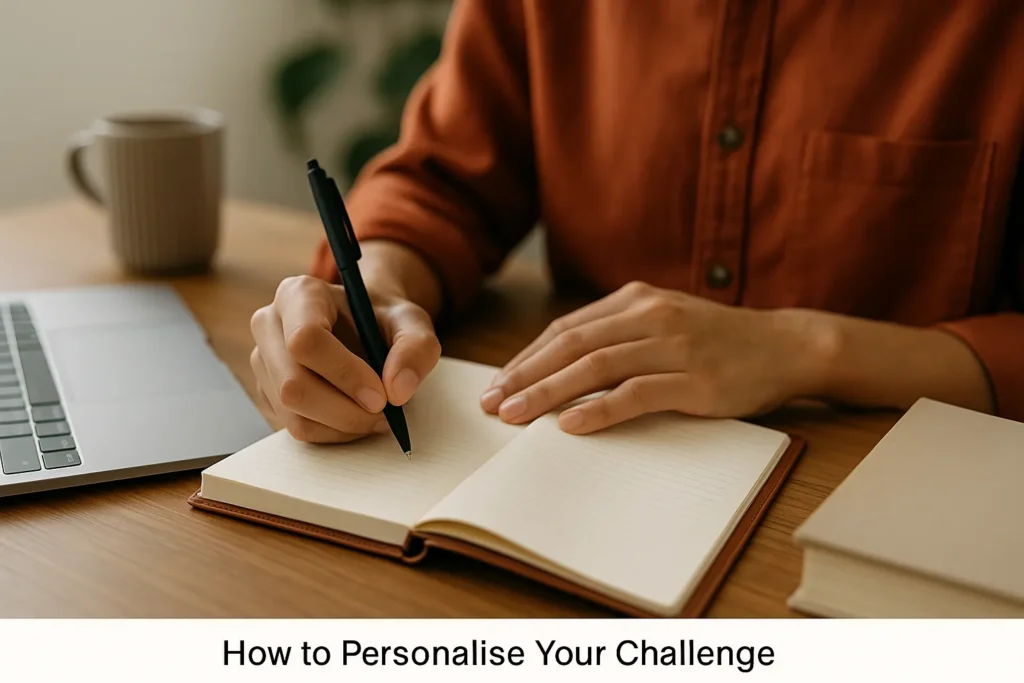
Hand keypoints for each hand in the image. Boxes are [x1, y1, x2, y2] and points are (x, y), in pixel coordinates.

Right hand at [250, 274, 440, 442]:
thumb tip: (397, 391)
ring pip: (292, 413)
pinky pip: (295, 427)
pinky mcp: (266, 392)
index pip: (306, 340)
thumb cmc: (384, 320)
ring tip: (375, 416)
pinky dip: (332, 433)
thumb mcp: (412, 323)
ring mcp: (263, 361)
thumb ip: (415, 348)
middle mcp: (269, 324)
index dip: (344, 374)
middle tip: (384, 414)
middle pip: (293, 384)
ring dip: (341, 425)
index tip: (381, 396)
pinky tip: (355, 417)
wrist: (366, 328)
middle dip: (344, 410)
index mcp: (299, 294)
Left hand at [480, 281, 828, 433]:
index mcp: (636, 298)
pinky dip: (599, 410)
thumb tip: (558, 362)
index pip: (566, 328)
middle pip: (571, 345)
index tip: (497, 383)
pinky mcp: (696, 380)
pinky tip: (570, 426)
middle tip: (492, 403)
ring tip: (515, 415)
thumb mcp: (664, 318)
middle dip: (525, 375)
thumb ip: (618, 331)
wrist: (786, 345)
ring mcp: (674, 346)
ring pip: (596, 367)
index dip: (526, 357)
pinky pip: (637, 395)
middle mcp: (651, 315)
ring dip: (549, 392)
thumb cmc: (717, 339)